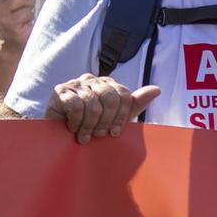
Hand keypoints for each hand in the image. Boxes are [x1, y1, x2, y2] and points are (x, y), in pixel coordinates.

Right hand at [45, 74, 160, 142]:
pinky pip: (75, 105)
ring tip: (85, 136)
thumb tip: (157, 89)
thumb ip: (134, 104)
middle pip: (109, 98)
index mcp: (107, 84)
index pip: (123, 95)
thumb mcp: (115, 118)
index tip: (114, 132)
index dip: (120, 117)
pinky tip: (73, 128)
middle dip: (105, 122)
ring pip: (92, 104)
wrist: (61, 137)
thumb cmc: (89, 127)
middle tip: (99, 135)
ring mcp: (74, 83)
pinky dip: (76, 121)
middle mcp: (91, 79)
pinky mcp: (59, 91)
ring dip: (89, 126)